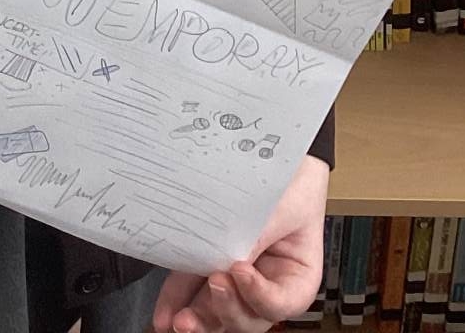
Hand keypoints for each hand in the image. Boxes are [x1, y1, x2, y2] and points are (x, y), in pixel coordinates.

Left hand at [151, 153, 328, 332]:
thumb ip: (254, 237)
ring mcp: (238, 277)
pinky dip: (180, 300)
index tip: (240, 270)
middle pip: (249, 316)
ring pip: (220, 310)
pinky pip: (195, 287)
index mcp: (297, 276)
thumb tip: (224, 261)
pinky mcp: (211, 263)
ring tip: (179, 320)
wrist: (277, 148)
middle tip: (213, 287)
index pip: (282, 303)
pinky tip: (168, 314)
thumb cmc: (291, 178)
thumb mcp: (280, 207)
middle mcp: (268, 283)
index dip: (259, 295)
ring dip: (199, 317)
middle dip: (227, 311)